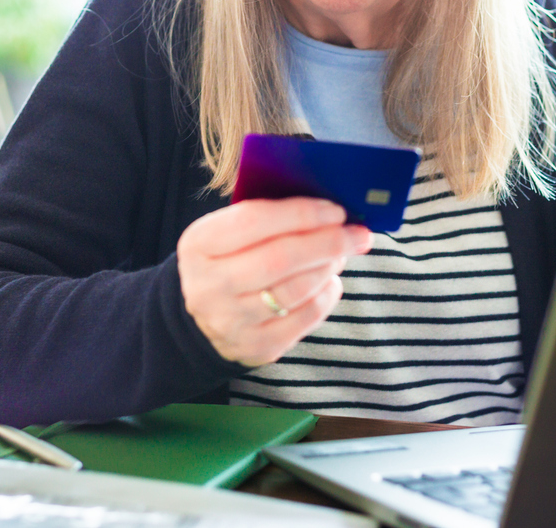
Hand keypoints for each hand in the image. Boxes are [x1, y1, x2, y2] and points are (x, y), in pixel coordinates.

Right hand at [177, 197, 372, 366]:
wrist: (199, 321)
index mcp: (199, 245)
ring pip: (296, 290)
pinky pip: (305, 318)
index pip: (255, 221)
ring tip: (341, 254)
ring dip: (328, 268)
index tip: (336, 210)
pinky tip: (329, 281)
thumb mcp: (226, 234)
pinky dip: (326, 295)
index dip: (302, 213)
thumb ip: (265, 218)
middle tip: (357, 234)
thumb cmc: (226, 263)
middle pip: (280, 258)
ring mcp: (231, 321)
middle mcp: (209, 285)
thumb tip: (326, 209)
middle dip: (328, 242)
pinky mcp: (256, 346)